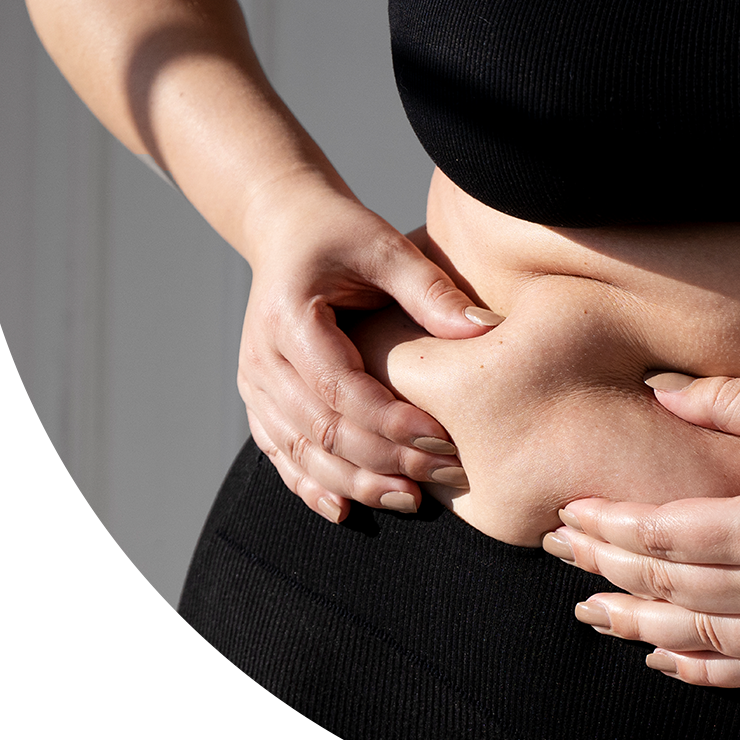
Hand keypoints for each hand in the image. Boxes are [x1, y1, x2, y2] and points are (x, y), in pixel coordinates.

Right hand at [237, 190, 500, 522]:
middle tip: (446, 474)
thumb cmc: (340, 234)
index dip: (390, 420)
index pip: (339, 388)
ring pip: (301, 452)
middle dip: (386, 460)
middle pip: (322, 430)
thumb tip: (485, 328)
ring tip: (412, 500)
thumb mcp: (384, 246)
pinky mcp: (259, 400)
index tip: (442, 437)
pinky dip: (311, 486)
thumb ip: (429, 288)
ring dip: (355, 483)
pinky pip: (281, 454)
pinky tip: (346, 510)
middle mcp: (261, 359)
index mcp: (288, 320)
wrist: (285, 229)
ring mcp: (254, 384)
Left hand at [552, 373, 739, 686]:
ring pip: (704, 638)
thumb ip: (725, 403)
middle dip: (608, 570)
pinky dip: (706, 668)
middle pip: (670, 589)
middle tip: (563, 558)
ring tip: (595, 615)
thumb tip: (657, 394)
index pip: (662, 535)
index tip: (571, 513)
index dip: (609, 525)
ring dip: (641, 627)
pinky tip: (668, 659)